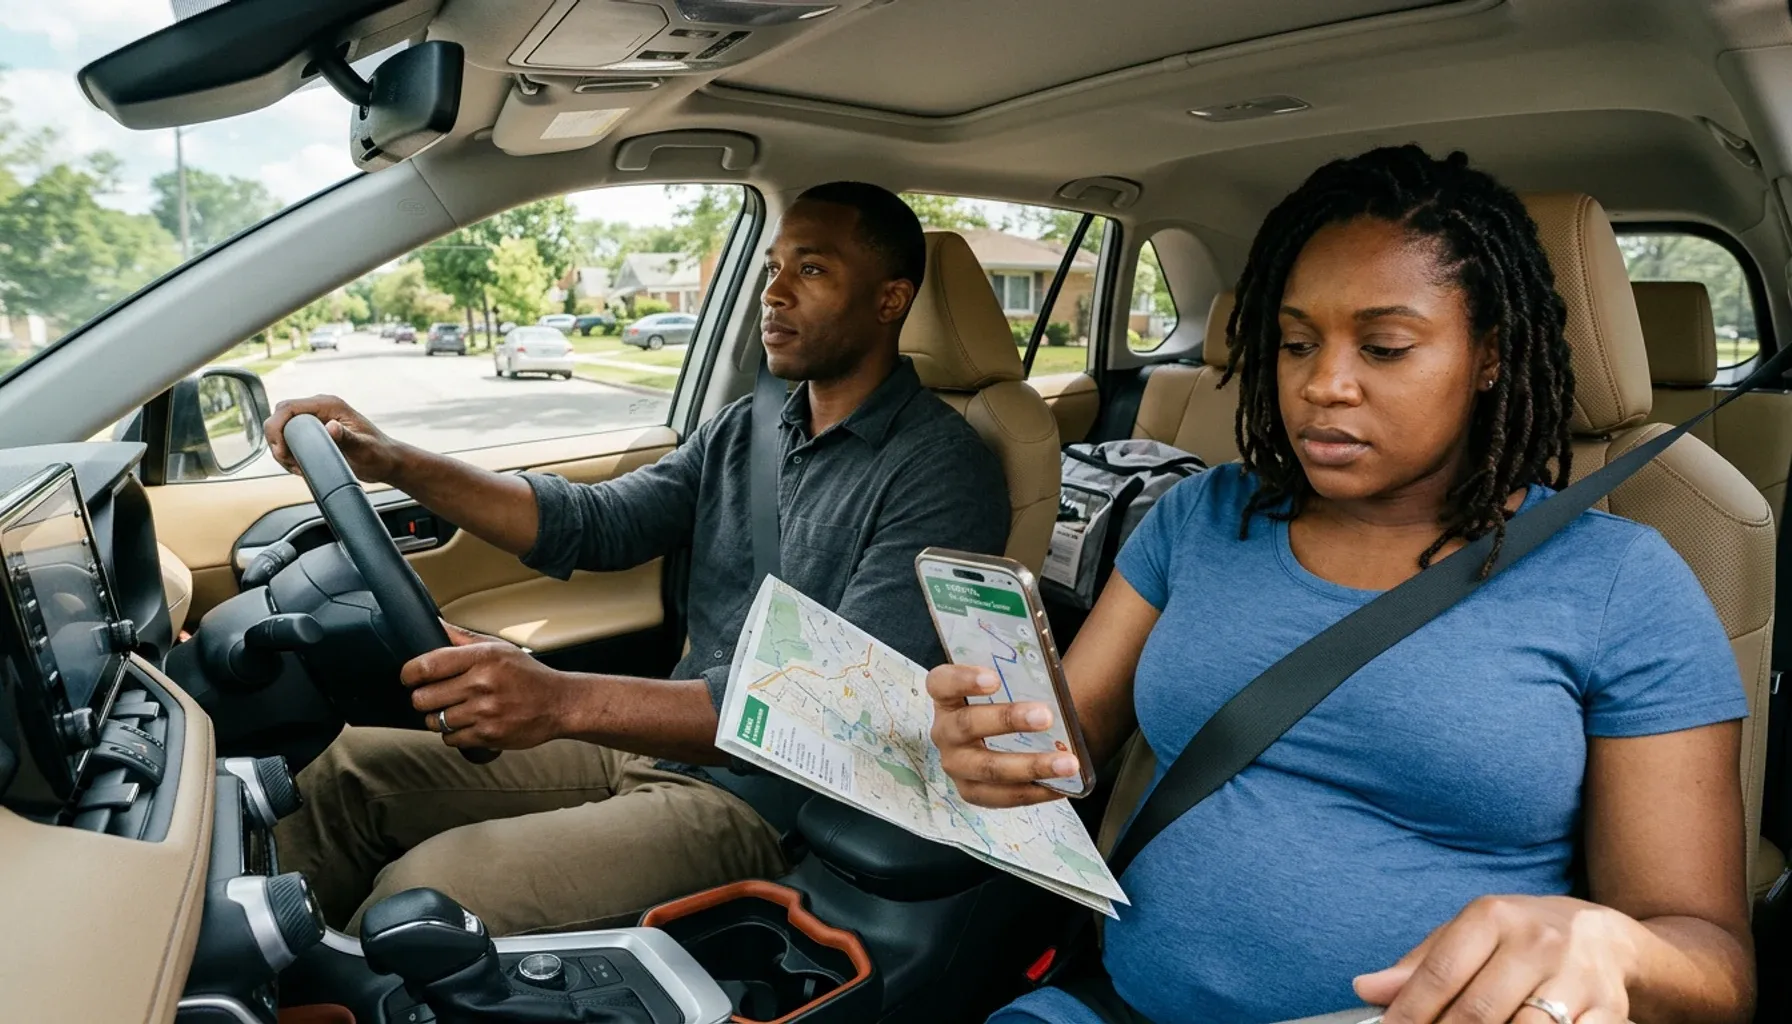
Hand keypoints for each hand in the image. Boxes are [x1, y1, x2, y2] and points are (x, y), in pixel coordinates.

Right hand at [264, 394, 405, 483]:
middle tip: (288, 463)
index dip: (277, 427)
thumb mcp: (364, 448)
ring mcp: (316, 420)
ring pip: (282, 429)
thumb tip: (331, 427)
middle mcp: (320, 408)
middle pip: (280, 416)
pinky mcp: (314, 432)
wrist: (386, 461)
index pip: (288, 407)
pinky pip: (290, 439)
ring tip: (297, 468)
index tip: (282, 452)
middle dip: (277, 440)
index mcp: (329, 405)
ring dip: (282, 449)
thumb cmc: (379, 454)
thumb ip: (347, 438)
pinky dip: (289, 454)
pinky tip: (301, 468)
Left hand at [402, 623, 577, 750]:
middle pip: (423, 698)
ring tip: (453, 710)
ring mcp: (484, 712)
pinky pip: (450, 739)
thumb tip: (433, 625)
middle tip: (435, 695)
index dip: (409, 673)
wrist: (559, 704)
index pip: (426, 665)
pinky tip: (467, 723)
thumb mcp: (499, 648)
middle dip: (424, 698)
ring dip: (438, 717)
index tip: (410, 677)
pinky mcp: (488, 735)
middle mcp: (481, 684)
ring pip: (434, 721)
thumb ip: (463, 638)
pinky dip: (453, 733)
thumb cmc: (527, 675)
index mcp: (482, 658)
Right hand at [927, 664, 1079, 807]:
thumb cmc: (1002, 703)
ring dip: (1031, 765)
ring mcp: (955, 764)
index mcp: (946, 697)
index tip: (994, 679)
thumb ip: (1018, 681)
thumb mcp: (1003, 688)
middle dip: (1008, 720)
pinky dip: (1034, 791)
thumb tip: (1053, 684)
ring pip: (988, 768)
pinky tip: (1060, 786)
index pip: (941, 683)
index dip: (964, 679)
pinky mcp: (970, 791)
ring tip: (1068, 763)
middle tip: (1046, 717)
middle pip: (968, 725)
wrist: (994, 737)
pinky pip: (1001, 796)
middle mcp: (944, 731)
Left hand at [1354, 895, 1639, 1023]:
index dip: (1409, 1013)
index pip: (1440, 974)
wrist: (1606, 936)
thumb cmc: (1520, 938)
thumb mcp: (1469, 935)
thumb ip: (1420, 965)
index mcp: (1493, 917)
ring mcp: (1575, 977)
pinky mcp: (1607, 1009)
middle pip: (1478, 1010)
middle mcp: (1536, 942)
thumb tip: (1367, 989)